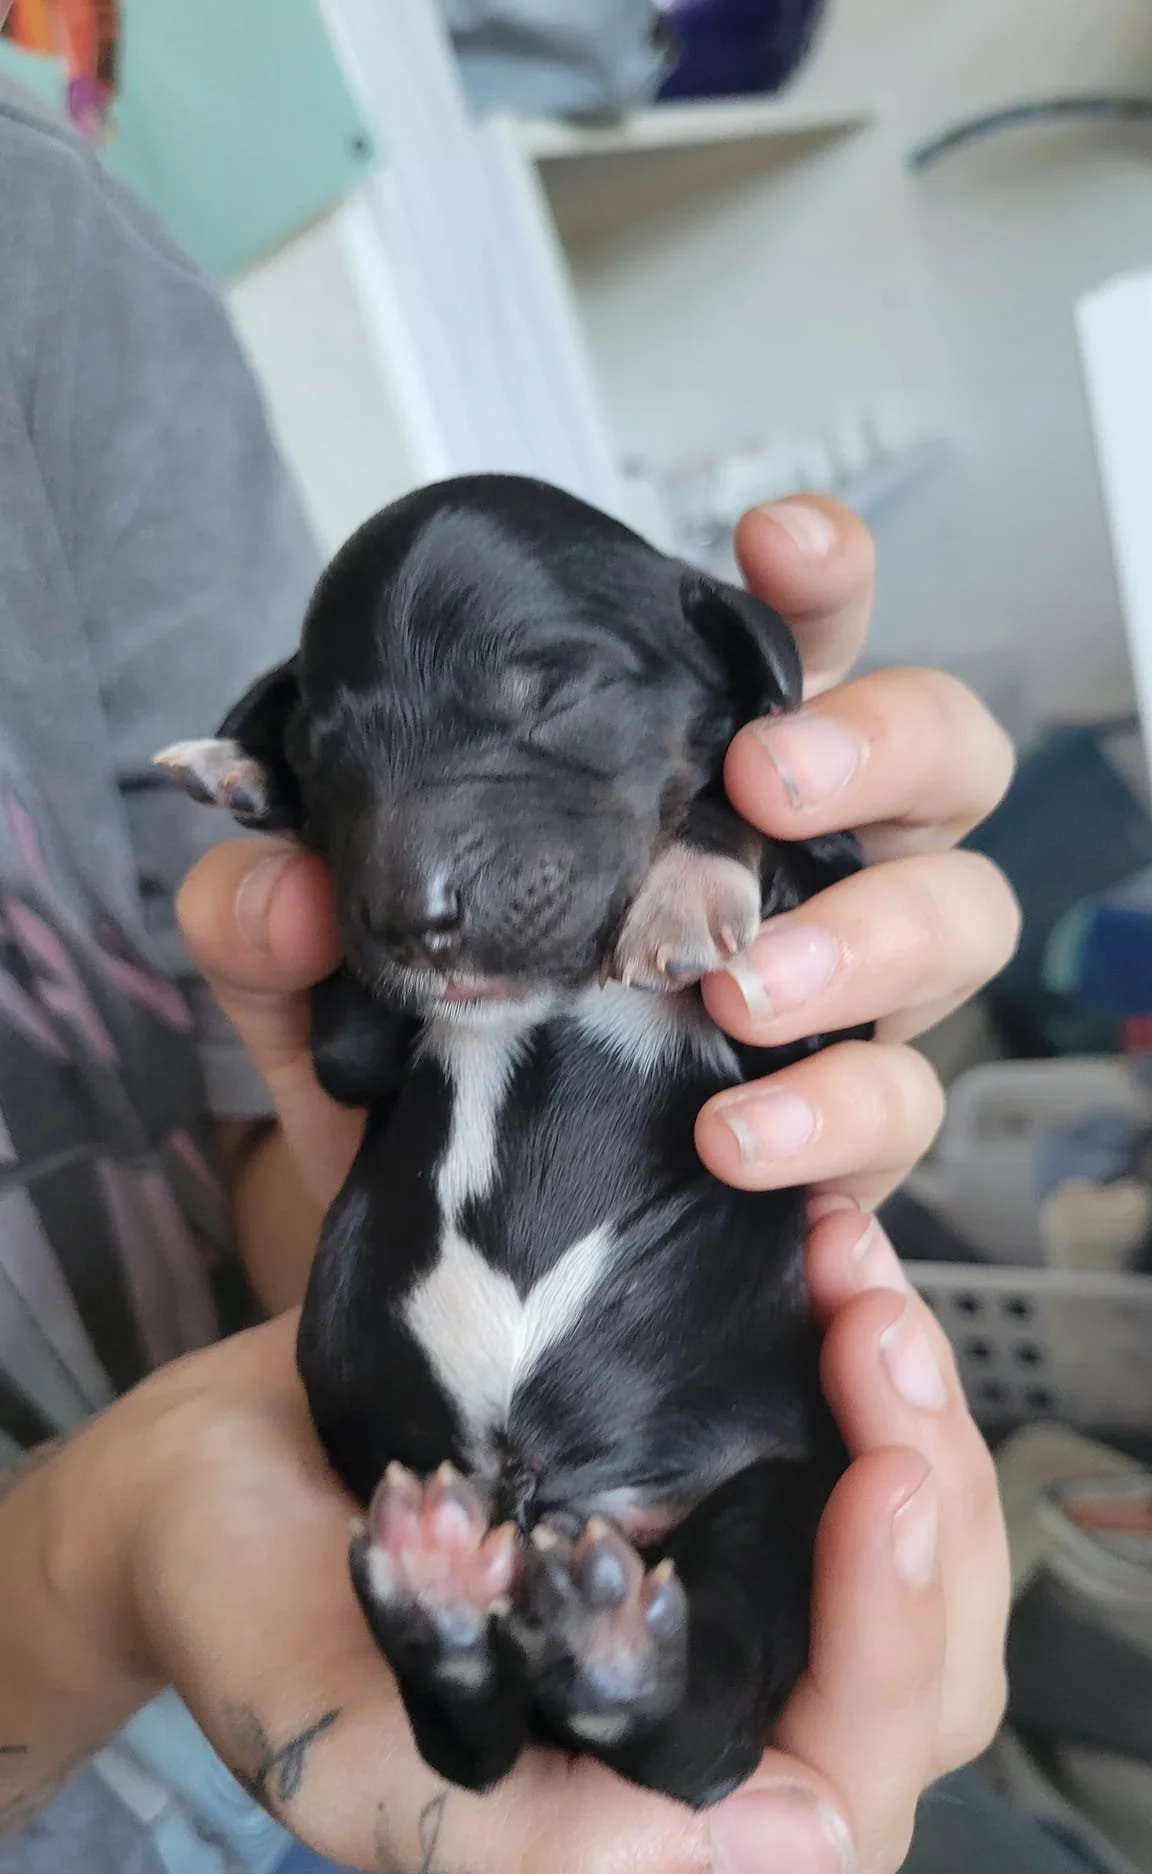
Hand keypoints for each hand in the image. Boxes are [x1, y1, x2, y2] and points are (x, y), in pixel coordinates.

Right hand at [46, 1209, 1005, 1873]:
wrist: (196, 1478)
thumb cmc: (250, 1623)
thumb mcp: (354, 1765)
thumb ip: (547, 1861)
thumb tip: (786, 1860)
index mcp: (661, 1828)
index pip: (856, 1780)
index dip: (892, 1643)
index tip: (878, 1476)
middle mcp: (724, 1723)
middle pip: (927, 1660)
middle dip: (933, 1490)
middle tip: (877, 1325)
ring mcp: (728, 1601)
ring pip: (911, 1547)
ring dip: (912, 1407)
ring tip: (856, 1265)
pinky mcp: (715, 1495)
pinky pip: (844, 1446)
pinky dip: (856, 1354)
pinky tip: (827, 1250)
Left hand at [178, 494, 1018, 1216]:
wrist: (430, 1239)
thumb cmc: (408, 1066)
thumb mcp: (305, 983)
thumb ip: (268, 919)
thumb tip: (285, 885)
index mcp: (688, 788)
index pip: (792, 649)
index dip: (821, 578)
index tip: (774, 544)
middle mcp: (791, 874)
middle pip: (944, 757)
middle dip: (886, 744)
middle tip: (761, 782)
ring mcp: (834, 1001)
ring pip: (963, 920)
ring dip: (877, 938)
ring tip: (743, 990)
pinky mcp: (840, 1136)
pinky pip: (900, 1114)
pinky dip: (840, 1128)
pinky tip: (745, 1155)